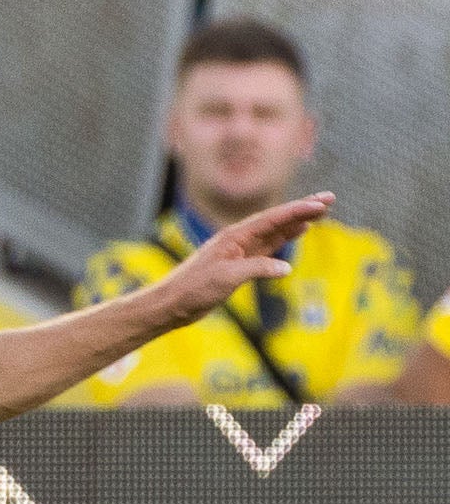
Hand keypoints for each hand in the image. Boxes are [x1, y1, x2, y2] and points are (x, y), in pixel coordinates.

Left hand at [148, 194, 325, 327]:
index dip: (298, 209)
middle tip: (330, 199)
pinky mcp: (239, 265)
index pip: (272, 219)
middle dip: (302, 209)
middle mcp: (238, 239)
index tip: (322, 203)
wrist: (172, 304)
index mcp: (234, 237)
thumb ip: (256, 269)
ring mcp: (239, 251)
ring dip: (296, 221)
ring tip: (320, 212)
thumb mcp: (226, 278)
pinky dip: (284, 239)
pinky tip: (297, 232)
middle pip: (276, 220)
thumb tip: (285, 268)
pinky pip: (267, 247)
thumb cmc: (193, 289)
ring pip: (274, 232)